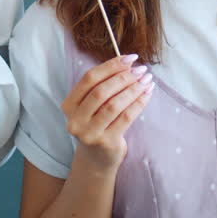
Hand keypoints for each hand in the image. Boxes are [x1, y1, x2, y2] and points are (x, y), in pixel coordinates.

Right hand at [62, 55, 154, 171]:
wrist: (97, 159)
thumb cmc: (98, 124)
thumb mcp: (92, 106)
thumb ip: (103, 86)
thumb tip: (128, 64)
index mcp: (69, 105)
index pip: (89, 79)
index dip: (110, 66)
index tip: (130, 58)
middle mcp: (75, 120)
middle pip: (101, 91)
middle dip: (124, 77)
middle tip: (141, 69)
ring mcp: (89, 133)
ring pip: (114, 105)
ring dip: (133, 89)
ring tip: (147, 80)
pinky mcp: (106, 143)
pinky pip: (126, 118)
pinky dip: (139, 103)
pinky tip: (148, 94)